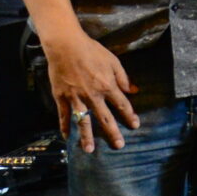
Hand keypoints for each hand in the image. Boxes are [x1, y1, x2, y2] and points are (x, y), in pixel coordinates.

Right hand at [43, 32, 137, 151]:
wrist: (66, 46)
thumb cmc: (92, 51)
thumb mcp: (113, 61)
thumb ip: (124, 78)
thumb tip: (134, 91)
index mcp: (108, 86)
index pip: (122, 105)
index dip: (129, 116)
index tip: (135, 126)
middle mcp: (93, 95)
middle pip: (104, 118)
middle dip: (112, 133)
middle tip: (119, 146)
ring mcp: (76, 97)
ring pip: (82, 121)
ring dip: (86, 136)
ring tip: (89, 149)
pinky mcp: (61, 97)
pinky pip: (63, 115)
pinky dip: (64, 126)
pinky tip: (67, 137)